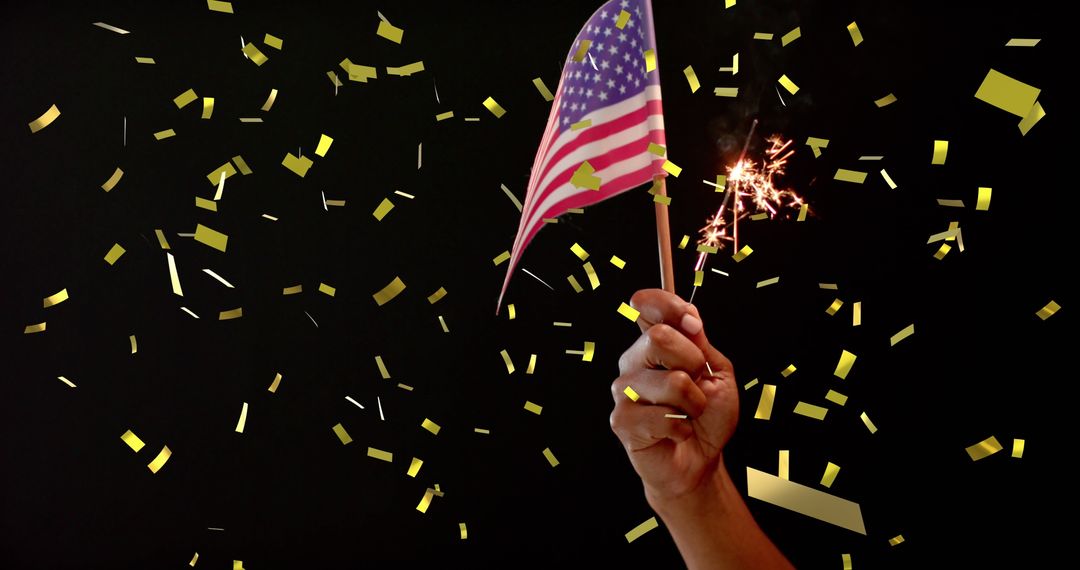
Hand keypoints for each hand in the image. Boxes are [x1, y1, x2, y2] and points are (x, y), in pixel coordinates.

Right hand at [610, 288, 738, 505]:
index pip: (647, 305)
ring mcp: (624, 390)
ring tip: (688, 415)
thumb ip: (700, 342)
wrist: (700, 460)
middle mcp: (634, 361)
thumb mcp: (716, 372)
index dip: (668, 305)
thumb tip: (689, 316)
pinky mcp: (622, 420)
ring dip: (694, 404)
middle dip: (693, 364)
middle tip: (697, 385)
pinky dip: (682, 428)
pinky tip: (677, 433)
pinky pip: (662, 416)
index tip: (692, 324)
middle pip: (659, 337)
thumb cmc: (708, 416)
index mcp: (654, 343)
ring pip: (670, 382)